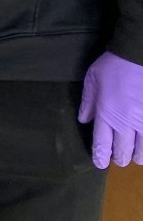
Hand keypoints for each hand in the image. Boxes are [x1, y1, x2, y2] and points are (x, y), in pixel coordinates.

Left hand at [79, 50, 142, 166]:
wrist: (138, 57)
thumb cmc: (113, 67)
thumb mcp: (92, 80)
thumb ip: (88, 102)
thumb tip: (84, 120)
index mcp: (106, 114)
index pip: (102, 144)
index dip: (100, 157)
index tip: (100, 163)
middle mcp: (126, 123)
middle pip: (123, 153)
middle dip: (119, 158)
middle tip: (117, 157)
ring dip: (137, 155)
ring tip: (134, 153)